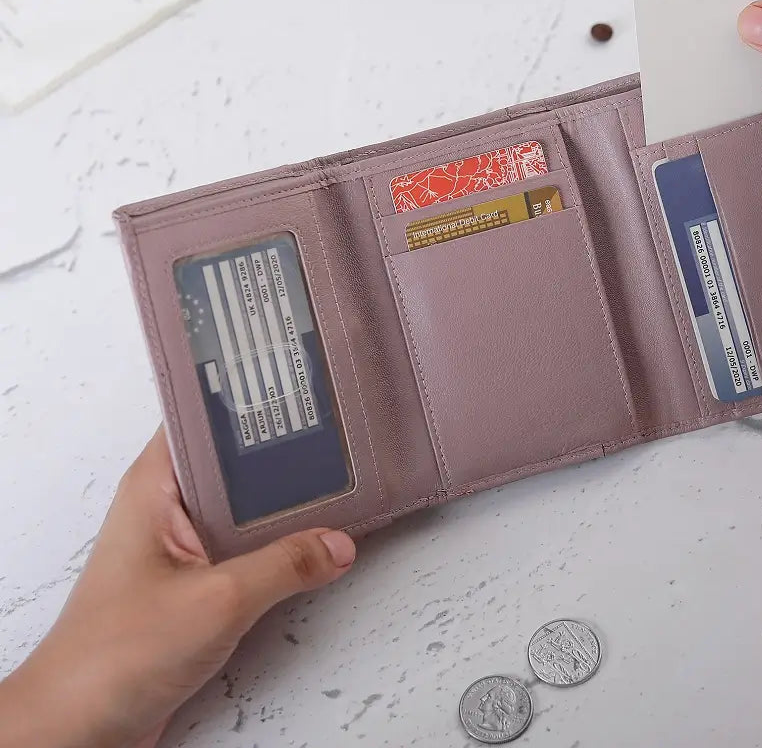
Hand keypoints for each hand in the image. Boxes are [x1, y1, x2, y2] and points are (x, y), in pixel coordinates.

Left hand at [0, 429, 355, 747]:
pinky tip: (310, 543)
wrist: (79, 730)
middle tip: (335, 438)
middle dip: (282, 456)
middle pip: (234, 462)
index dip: (252, 403)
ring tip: (335, 486)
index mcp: (156, 486)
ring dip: (283, 506)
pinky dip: (275, 544)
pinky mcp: (194, 581)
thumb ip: (284, 567)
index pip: (206, 419)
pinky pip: (244, 547)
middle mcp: (167, 507)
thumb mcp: (217, 601)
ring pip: (243, 507)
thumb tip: (337, 543)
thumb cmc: (113, 659)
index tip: (300, 393)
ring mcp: (180, 545)